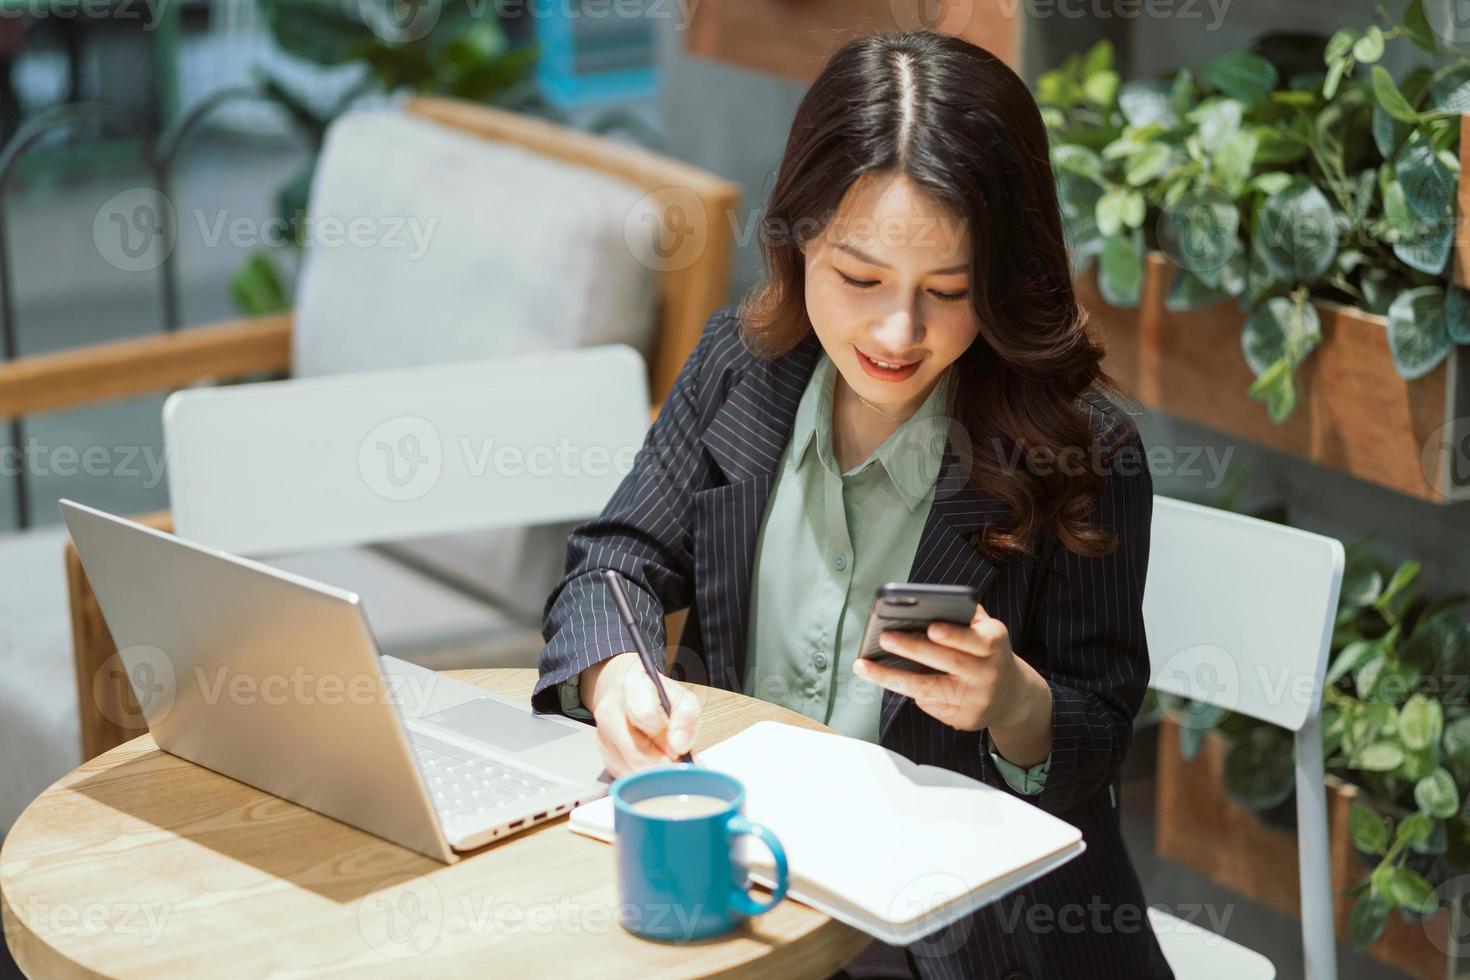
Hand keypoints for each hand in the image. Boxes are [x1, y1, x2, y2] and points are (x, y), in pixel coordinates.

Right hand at [582, 652, 701, 777]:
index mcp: (631, 685)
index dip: (665, 738)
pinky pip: (623, 773)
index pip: (645, 715)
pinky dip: (642, 777)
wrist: (632, 695)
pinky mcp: (602, 752)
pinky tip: (653, 765)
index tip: (678, 748)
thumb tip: (678, 747)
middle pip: (635, 750)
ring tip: (668, 763)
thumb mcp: (682, 699)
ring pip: (629, 767)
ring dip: (653, 773)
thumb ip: (686, 718)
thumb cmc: (659, 698)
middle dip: (662, 764)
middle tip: (677, 765)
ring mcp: (602, 732)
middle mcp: (609, 708)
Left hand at [852, 602, 1052, 766]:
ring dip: (892, 678)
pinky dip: (909, 691)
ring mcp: (976, 700)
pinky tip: (891, 680)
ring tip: (864, 666)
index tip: (931, 627)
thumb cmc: (986, 652)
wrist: (1010, 695)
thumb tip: (922, 605)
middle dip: (912, 649)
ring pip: (928, 689)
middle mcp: (988, 673)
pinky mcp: (963, 720)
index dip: (953, 635)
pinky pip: (929, 705)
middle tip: (884, 638)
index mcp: (995, 643)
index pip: (975, 640)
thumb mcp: (985, 629)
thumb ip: (962, 614)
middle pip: (947, 662)